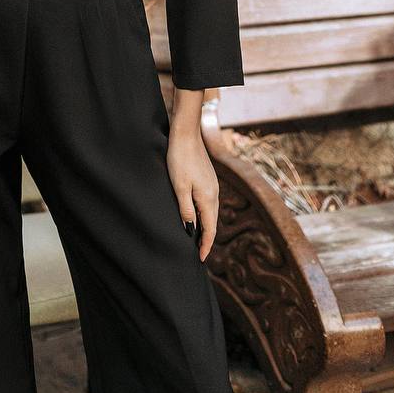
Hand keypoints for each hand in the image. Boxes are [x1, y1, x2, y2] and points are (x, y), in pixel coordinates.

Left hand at [166, 121, 219, 261]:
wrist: (186, 133)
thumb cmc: (180, 159)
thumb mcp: (179, 187)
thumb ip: (186, 209)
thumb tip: (191, 229)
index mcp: (208, 198)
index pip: (210, 229)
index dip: (205, 245)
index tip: (200, 259)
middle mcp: (214, 193)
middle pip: (212, 222)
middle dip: (207, 238)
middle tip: (199, 253)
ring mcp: (212, 185)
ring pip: (211, 211)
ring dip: (206, 225)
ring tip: (197, 237)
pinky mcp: (208, 178)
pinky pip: (208, 202)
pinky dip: (204, 213)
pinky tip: (196, 213)